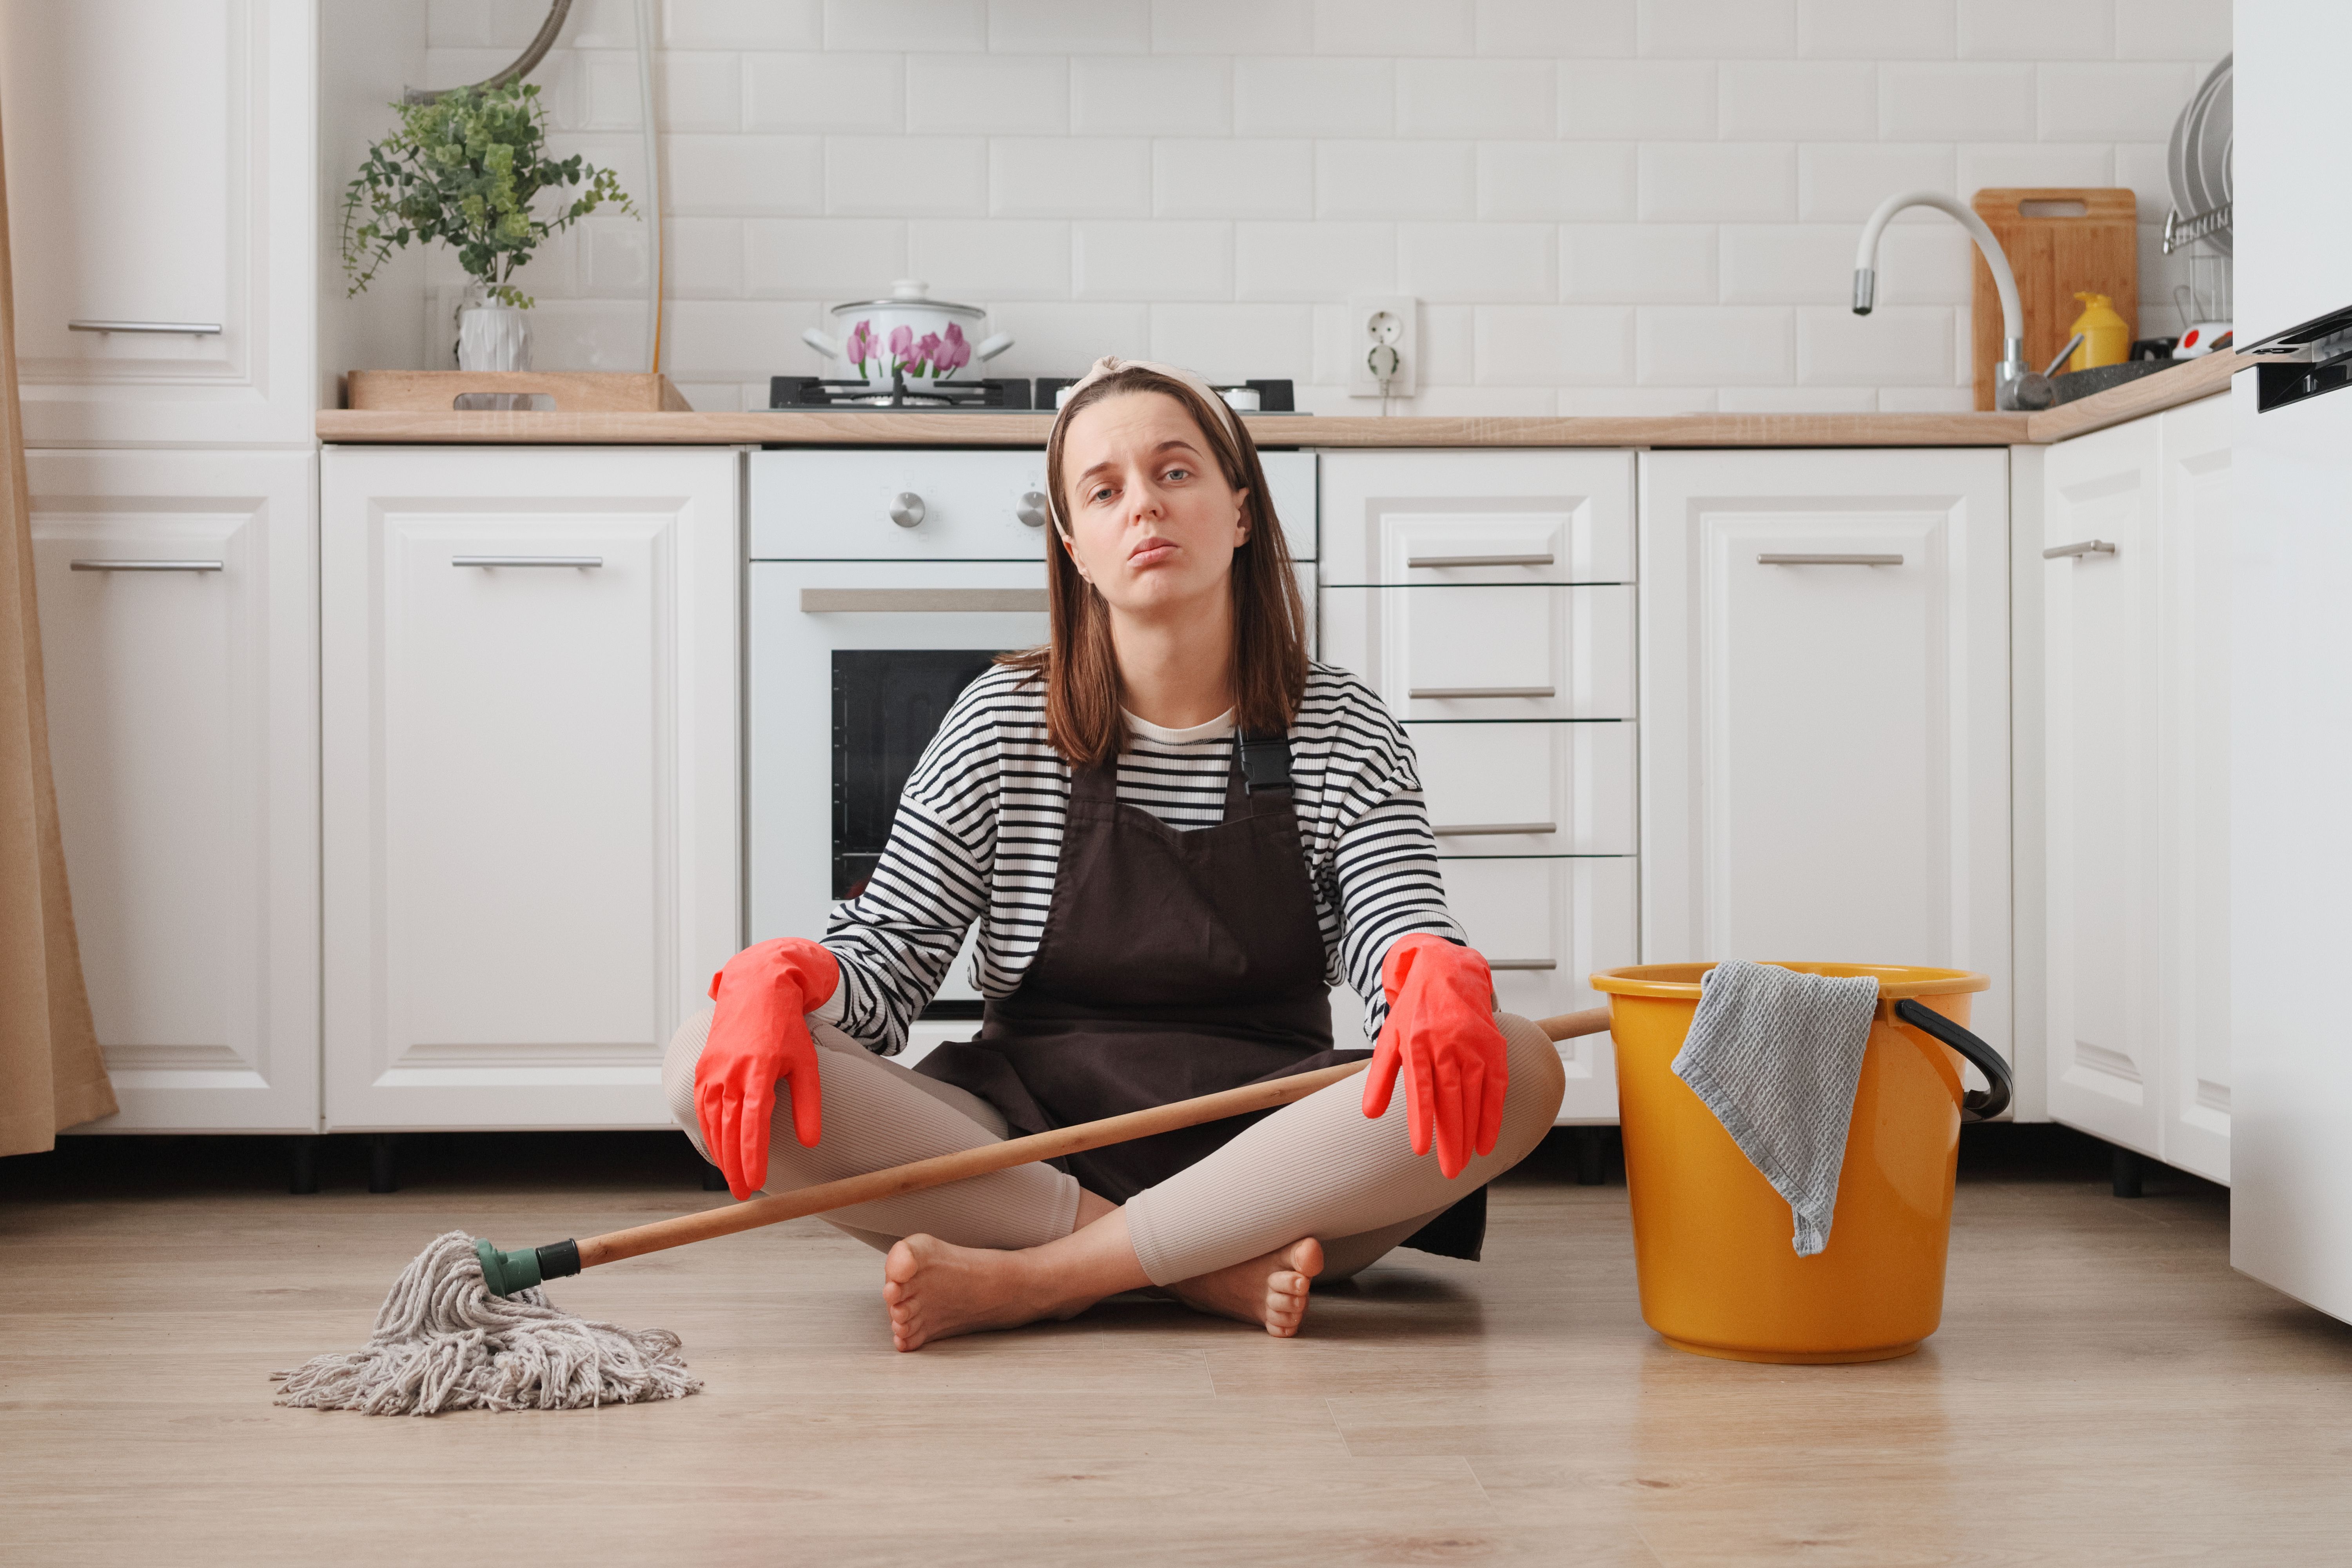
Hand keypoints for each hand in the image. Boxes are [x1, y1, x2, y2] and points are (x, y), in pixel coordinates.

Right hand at [695, 938, 840, 1199]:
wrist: (757, 991)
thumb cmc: (787, 1029)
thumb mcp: (806, 1064)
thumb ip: (808, 1105)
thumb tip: (811, 1143)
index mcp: (759, 1071)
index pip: (752, 1124)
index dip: (753, 1156)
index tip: (757, 1182)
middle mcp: (730, 1073)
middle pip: (729, 1130)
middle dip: (734, 1165)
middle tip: (743, 1194)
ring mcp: (712, 1070)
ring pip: (712, 1122)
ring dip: (720, 1153)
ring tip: (732, 1179)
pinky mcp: (703, 1069)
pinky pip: (702, 1108)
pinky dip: (709, 1131)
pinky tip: (717, 1150)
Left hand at [1361, 934, 1507, 1179]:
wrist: (1447, 973)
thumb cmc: (1415, 1011)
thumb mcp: (1389, 1038)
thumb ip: (1380, 1077)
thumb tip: (1369, 1114)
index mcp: (1418, 1042)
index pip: (1421, 1088)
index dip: (1423, 1120)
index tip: (1422, 1150)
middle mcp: (1448, 1044)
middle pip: (1451, 1099)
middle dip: (1451, 1138)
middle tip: (1449, 1170)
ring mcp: (1474, 1045)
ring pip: (1474, 1097)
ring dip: (1471, 1134)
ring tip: (1464, 1162)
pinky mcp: (1494, 1047)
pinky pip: (1497, 1088)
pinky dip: (1493, 1116)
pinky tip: (1487, 1141)